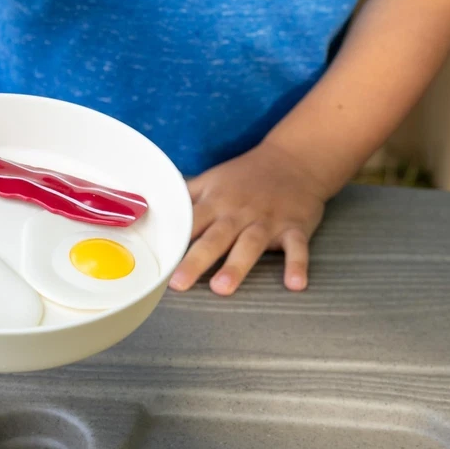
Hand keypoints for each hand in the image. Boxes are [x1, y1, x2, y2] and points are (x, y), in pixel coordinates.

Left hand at [169, 141, 327, 295]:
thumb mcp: (212, 179)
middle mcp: (238, 212)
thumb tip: (152, 209)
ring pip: (250, 244)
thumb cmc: (245, 175)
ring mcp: (267, 220)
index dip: (173, 241)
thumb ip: (186, 198)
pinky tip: (295, 284)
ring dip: (237, 265)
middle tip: (179, 284)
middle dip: (196, 260)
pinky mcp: (295, 227)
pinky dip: (297, 264)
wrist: (294, 159)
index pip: (190, 222)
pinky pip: (297, 247)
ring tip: (222, 288)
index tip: (157, 262)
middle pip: (215, 237)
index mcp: (215, 202)